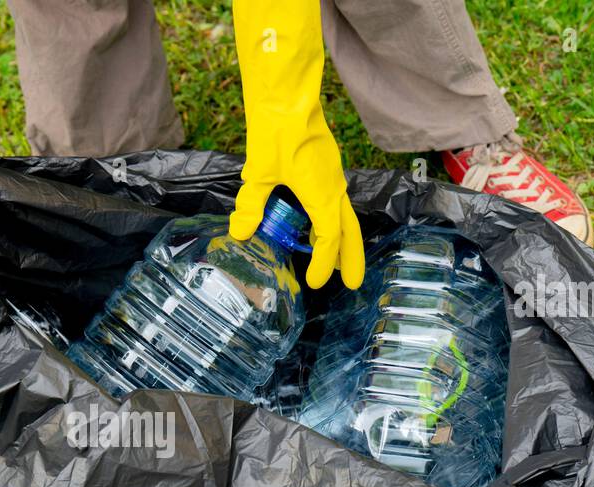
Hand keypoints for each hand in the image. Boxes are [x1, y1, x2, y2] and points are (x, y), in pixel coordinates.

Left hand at [228, 0, 363, 289]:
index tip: (317, 282)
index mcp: (322, 193)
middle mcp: (334, 186)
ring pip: (344, 215)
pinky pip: (335, 201)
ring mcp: (333, 174)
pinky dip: (332, 220)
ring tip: (336, 262)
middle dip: (352, 258)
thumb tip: (240, 232)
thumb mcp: (258, 173)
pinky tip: (318, 226)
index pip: (328, 239)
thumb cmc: (275, 131)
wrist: (288, 95)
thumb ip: (250, 205)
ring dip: (343, 239)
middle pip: (350, 230)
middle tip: (353, 283)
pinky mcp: (327, 165)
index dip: (324, 264)